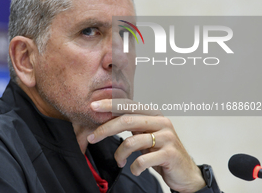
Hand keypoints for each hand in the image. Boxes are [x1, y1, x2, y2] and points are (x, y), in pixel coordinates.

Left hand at [87, 99, 205, 192]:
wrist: (185, 173)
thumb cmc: (161, 152)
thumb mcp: (145, 135)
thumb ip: (131, 125)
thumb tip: (105, 119)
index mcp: (153, 115)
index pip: (128, 105)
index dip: (110, 105)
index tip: (93, 107)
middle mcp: (161, 122)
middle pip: (126, 120)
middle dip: (105, 129)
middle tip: (92, 137)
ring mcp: (167, 137)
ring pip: (131, 142)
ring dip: (119, 155)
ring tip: (119, 162)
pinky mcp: (170, 153)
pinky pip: (142, 160)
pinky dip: (134, 167)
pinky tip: (135, 169)